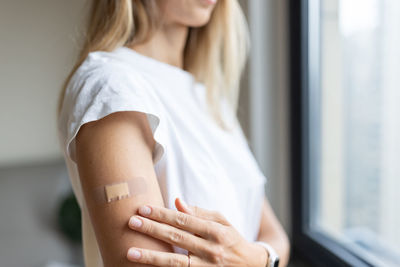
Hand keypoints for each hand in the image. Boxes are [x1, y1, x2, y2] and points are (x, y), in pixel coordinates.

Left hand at [126, 198, 267, 266]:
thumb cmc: (232, 240)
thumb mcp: (222, 222)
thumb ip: (199, 213)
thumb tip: (176, 202)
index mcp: (216, 231)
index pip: (183, 220)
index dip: (162, 214)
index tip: (144, 208)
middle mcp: (211, 250)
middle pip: (176, 238)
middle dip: (152, 229)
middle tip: (131, 222)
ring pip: (174, 262)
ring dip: (151, 256)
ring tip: (130, 252)